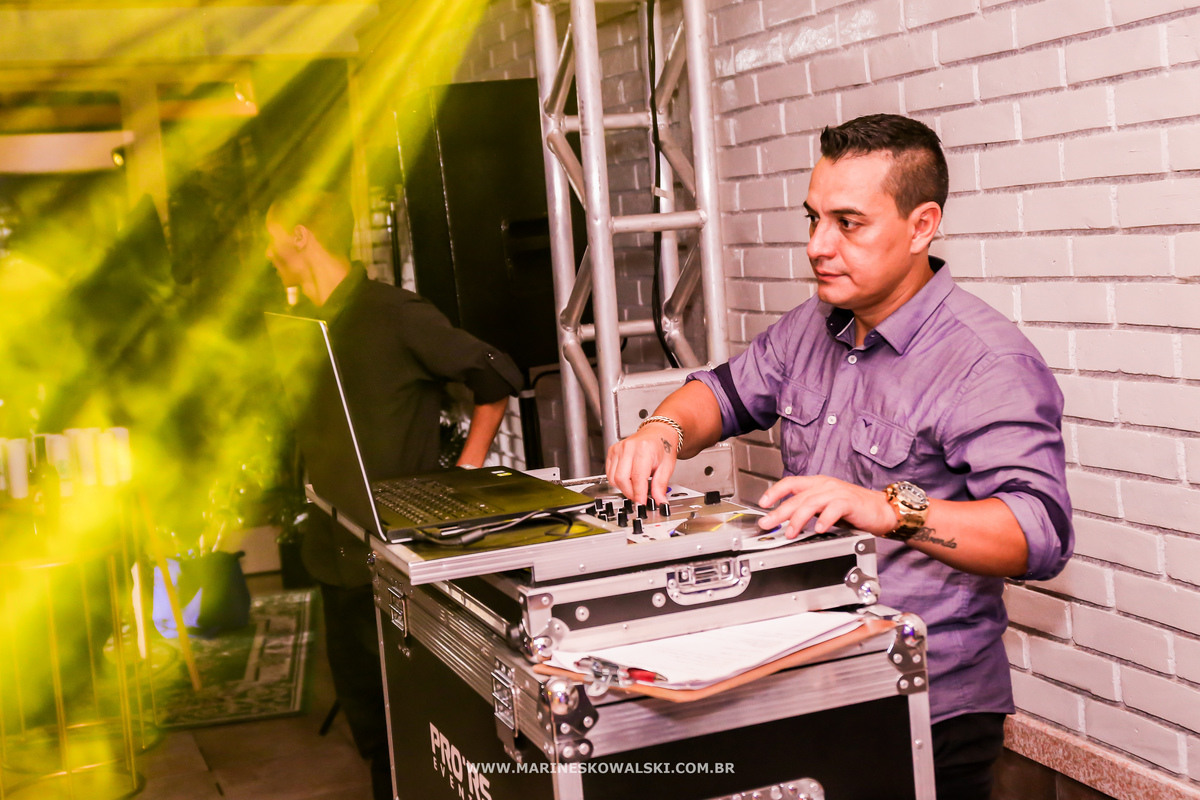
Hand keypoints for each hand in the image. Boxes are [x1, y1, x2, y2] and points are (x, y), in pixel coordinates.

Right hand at [605, 423, 678, 504]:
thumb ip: (661, 485)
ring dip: (624, 488)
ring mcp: (618, 448)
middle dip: (630, 493)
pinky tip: (628, 478)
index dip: (638, 494)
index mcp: (644, 449)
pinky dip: (617, 480)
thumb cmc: (663, 446)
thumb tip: (660, 501)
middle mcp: (629, 447)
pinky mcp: (612, 451)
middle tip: (640, 497)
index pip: (637, 477)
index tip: (642, 504)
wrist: (658, 433)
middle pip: (622, 479)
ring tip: (636, 486)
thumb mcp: (667, 467)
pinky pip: (609, 473)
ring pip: (613, 478)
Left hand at [757, 475, 897, 538]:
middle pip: (797, 497)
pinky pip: (834, 509)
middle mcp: (825, 486)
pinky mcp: (850, 502)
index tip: (762, 503)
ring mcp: (837, 492)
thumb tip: (785, 520)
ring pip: (811, 502)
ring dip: (798, 519)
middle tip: (767, 523)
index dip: (775, 492)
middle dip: (779, 511)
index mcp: (817, 484)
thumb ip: (808, 510)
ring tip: (790, 532)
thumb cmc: (854, 508)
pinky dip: (824, 519)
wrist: (882, 509)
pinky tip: (818, 529)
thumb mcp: (825, 506)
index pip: (791, 483)